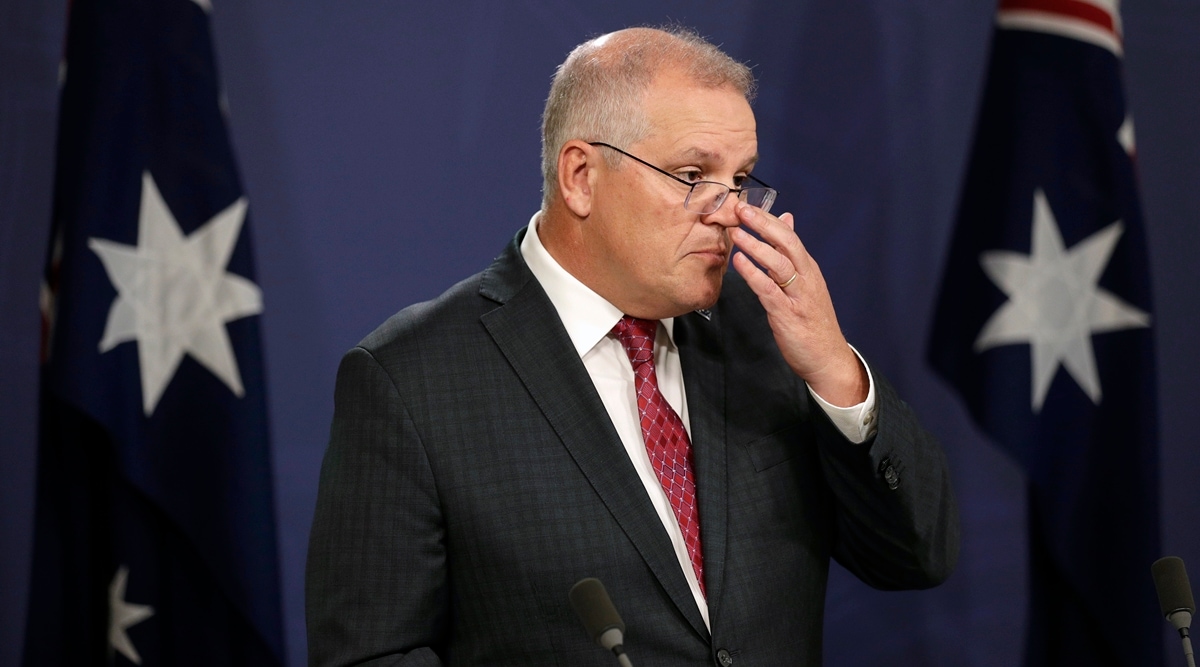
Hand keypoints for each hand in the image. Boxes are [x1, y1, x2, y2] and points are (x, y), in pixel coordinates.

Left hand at [729, 202, 866, 406]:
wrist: (828, 359)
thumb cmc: (813, 322)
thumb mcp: (805, 284)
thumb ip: (792, 254)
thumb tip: (786, 220)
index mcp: (809, 269)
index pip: (789, 236)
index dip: (768, 219)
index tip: (748, 205)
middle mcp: (806, 278)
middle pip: (786, 242)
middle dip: (763, 224)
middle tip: (741, 209)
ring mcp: (798, 296)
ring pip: (779, 263)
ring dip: (756, 245)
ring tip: (736, 232)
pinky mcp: (788, 315)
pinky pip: (769, 290)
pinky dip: (754, 274)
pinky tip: (740, 263)